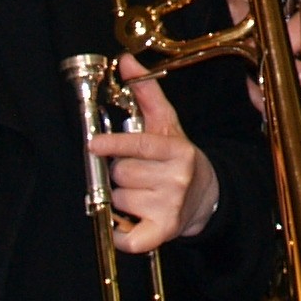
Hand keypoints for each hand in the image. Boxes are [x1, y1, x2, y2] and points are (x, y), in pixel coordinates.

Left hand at [93, 59, 219, 250]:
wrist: (207, 196)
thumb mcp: (167, 125)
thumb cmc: (178, 158)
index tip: (94, 144)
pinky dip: (122, 234)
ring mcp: (171, 207)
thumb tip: (126, 62)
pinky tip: (128, 223)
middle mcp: (177, 179)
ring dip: (122, 197)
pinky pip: (129, 238)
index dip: (115, 144)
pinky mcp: (164, 232)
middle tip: (135, 172)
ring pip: (120, 200)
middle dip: (121, 172)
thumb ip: (145, 93)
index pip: (142, 146)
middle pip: (123, 174)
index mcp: (178, 151)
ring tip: (139, 192)